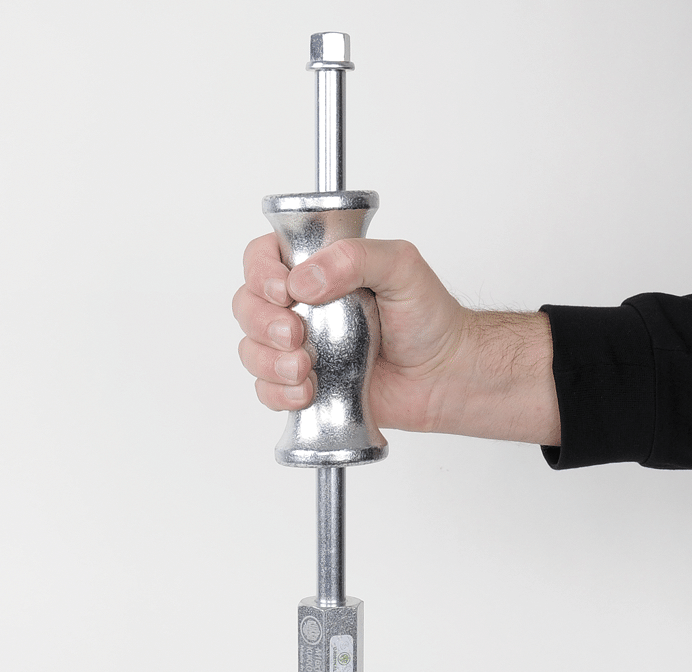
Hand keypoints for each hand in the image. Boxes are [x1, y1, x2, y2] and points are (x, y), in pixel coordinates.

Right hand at [233, 234, 559, 444]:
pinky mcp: (303, 386)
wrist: (444, 375)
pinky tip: (308, 392)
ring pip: (251, 351)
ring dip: (270, 362)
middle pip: (247, 307)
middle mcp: (300, 307)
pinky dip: (279, 393)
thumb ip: (354, 257)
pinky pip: (267, 391)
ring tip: (307, 370)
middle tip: (298, 336)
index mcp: (316, 268)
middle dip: (263, 324)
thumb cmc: (428, 317)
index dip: (261, 274)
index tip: (284, 291)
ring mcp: (299, 348)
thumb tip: (305, 280)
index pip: (262, 259)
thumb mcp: (401, 266)